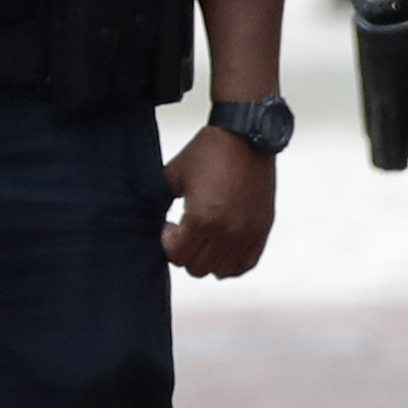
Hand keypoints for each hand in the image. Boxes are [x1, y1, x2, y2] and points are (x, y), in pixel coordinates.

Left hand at [163, 126, 274, 278]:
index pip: (178, 257)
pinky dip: (232, 260)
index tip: (172, 226)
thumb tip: (144, 217)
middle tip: (187, 230)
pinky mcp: (262, 230)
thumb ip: (157, 200)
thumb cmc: (211, 151)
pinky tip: (224, 242)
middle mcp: (228, 231)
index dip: (169, 242)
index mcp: (202, 218)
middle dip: (187, 251)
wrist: (246, 136)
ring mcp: (248, 233)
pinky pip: (245, 264)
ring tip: (206, 236)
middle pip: (198, 268)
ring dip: (209, 258)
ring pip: (221, 271)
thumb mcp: (174, 174)